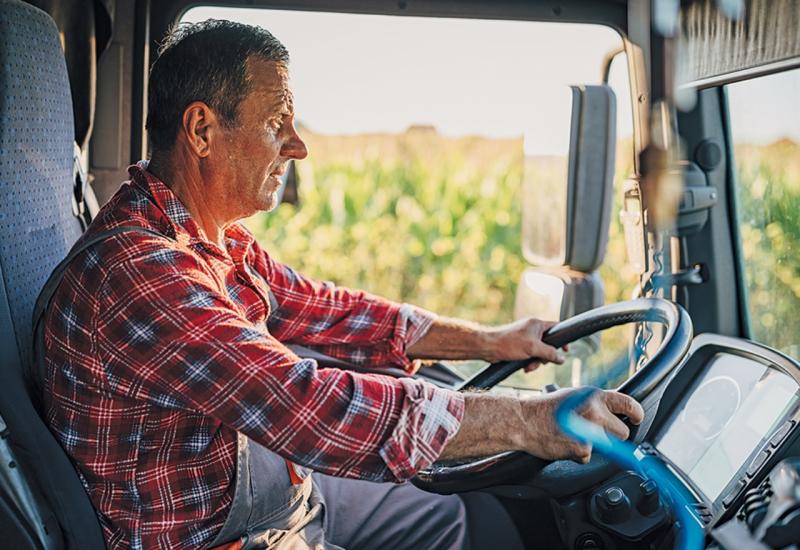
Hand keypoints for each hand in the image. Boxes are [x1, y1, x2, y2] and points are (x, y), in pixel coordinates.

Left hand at [484, 317, 565, 370]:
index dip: (562, 339)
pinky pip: (530, 355)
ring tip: (528, 366)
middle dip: (545, 356)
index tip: (566, 350)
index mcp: (536, 324)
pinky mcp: (519, 347)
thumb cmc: (508, 343)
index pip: (556, 328)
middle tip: (540, 361)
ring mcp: (525, 338)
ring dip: (536, 362)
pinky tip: (524, 367)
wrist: (489, 348)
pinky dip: (529, 362)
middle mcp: (532, 330)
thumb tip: (562, 358)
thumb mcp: (533, 348)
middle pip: (548, 344)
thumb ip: (550, 353)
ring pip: (539, 352)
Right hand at [518, 388, 644, 463]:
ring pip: (606, 446)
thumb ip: (593, 403)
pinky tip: (565, 443)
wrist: (523, 421)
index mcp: (594, 396)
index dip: (636, 414)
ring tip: (573, 436)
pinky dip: (578, 453)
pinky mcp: (582, 449)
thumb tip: (610, 411)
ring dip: (594, 444)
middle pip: (623, 432)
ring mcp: (590, 432)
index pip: (628, 404)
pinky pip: (588, 456)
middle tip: (597, 433)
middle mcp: (595, 412)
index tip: (637, 419)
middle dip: (613, 435)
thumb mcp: (572, 396)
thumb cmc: (543, 408)